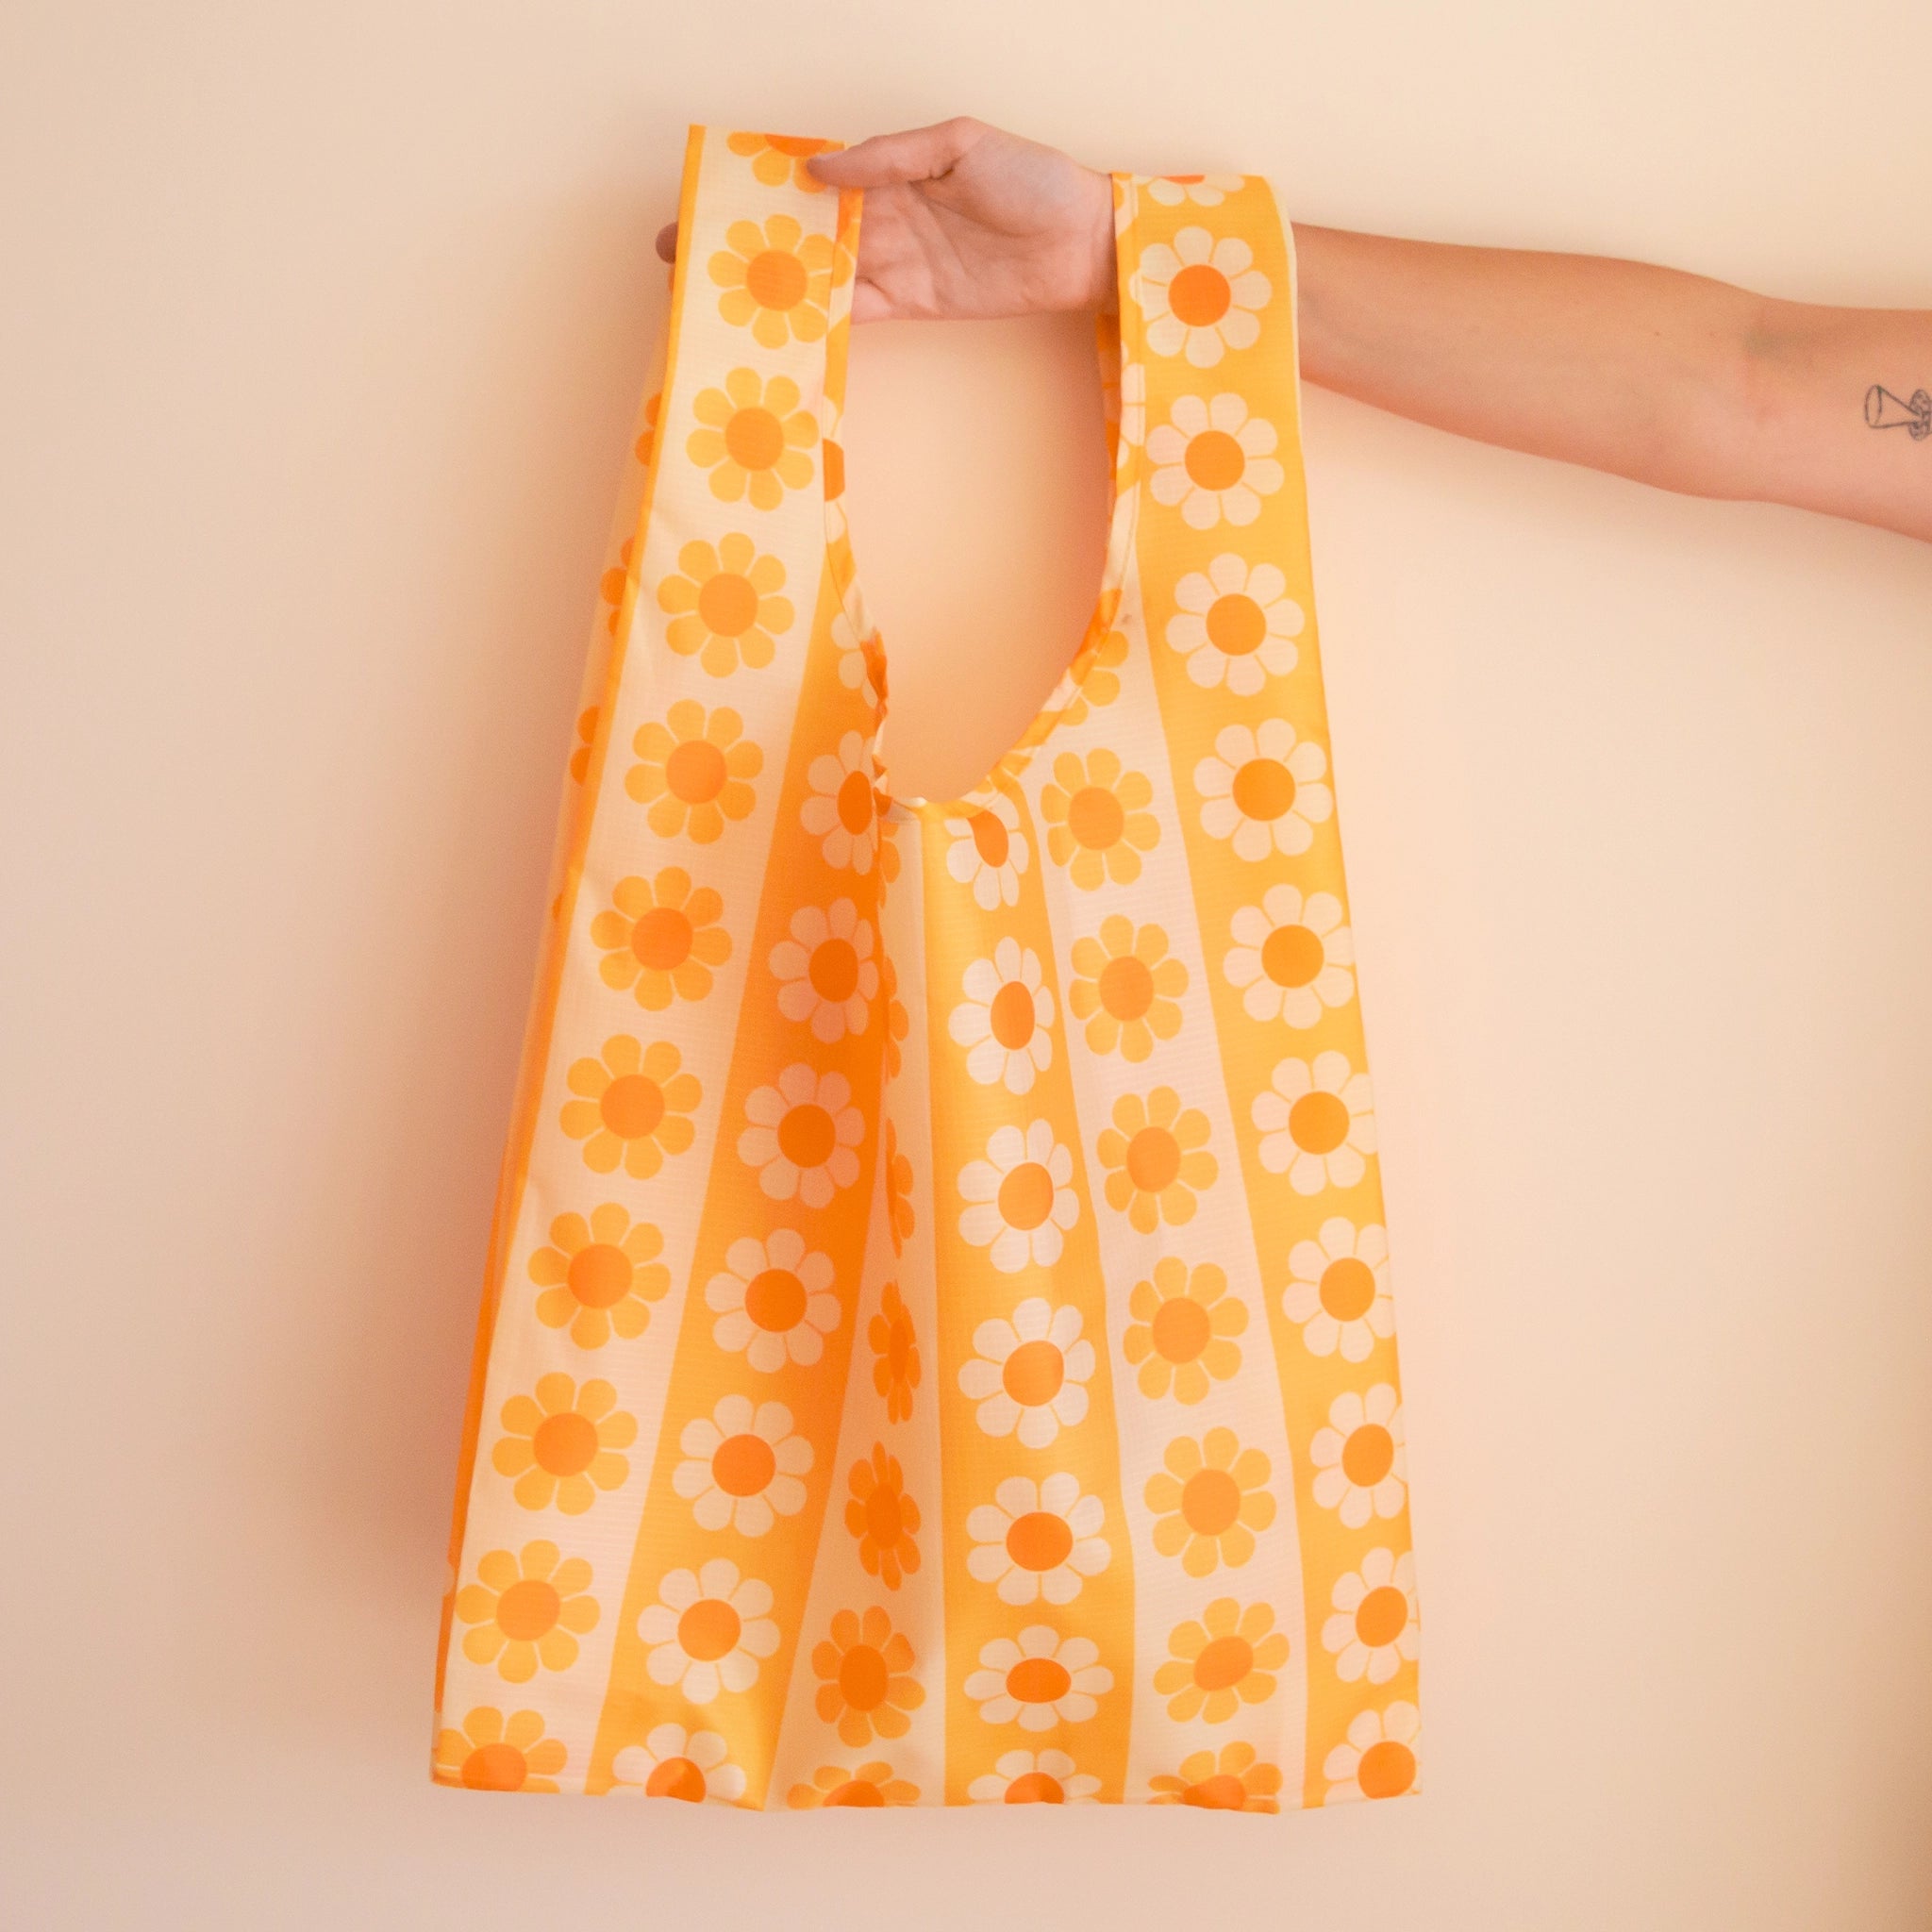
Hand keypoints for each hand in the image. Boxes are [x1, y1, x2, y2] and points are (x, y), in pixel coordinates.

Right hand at [655, 117, 1113, 321]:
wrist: (1086, 242)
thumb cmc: (1034, 178)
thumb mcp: (960, 144)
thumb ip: (888, 159)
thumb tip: (821, 173)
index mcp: (889, 170)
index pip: (810, 179)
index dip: (761, 188)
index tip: (710, 198)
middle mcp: (883, 216)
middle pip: (800, 230)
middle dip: (744, 241)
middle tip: (681, 256)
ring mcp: (895, 262)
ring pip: (818, 273)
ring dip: (769, 285)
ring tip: (714, 293)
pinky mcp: (914, 304)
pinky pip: (855, 311)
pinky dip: (817, 317)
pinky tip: (776, 323)